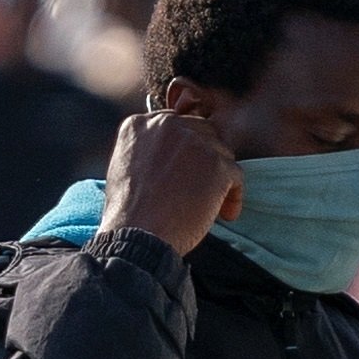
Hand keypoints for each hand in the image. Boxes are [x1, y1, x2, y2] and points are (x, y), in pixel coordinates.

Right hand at [106, 102, 235, 253]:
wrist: (138, 234)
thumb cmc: (129, 213)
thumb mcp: (123, 168)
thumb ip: (146, 150)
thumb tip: (169, 155)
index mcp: (141, 124)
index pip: (177, 126)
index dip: (185, 151)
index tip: (186, 173)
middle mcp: (168, 124)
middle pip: (203, 133)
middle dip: (205, 160)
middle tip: (202, 188)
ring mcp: (195, 141)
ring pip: (221, 153)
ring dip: (219, 178)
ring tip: (212, 206)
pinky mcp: (217, 163)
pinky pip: (235, 174)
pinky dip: (233, 196)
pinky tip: (225, 214)